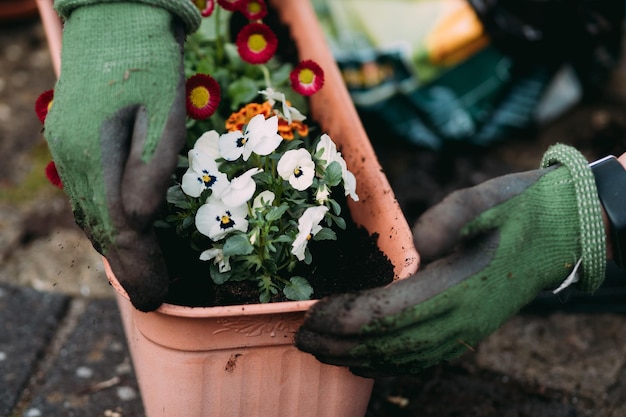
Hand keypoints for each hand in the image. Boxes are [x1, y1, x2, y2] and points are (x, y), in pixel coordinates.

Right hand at [45, 2, 199, 310]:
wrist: (116, 18)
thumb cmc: (150, 63)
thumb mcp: (164, 115)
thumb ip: (150, 171)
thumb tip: (139, 221)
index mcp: (94, 156)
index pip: (119, 228)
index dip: (138, 266)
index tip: (156, 296)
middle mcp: (72, 159)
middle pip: (100, 226)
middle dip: (127, 265)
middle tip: (151, 295)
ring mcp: (66, 148)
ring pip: (89, 212)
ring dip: (114, 247)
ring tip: (139, 274)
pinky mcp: (71, 139)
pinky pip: (86, 192)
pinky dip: (103, 219)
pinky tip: (117, 231)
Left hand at [296, 145, 606, 376]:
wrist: (563, 227)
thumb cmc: (519, 208)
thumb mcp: (482, 200)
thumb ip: (445, 222)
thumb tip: (413, 247)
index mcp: (460, 288)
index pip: (390, 313)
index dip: (347, 318)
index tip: (314, 315)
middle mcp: (461, 319)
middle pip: (389, 343)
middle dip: (341, 344)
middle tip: (302, 339)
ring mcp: (466, 329)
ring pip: (404, 356)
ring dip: (358, 357)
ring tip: (322, 353)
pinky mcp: (468, 328)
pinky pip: (422, 357)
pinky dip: (388, 363)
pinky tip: (364, 362)